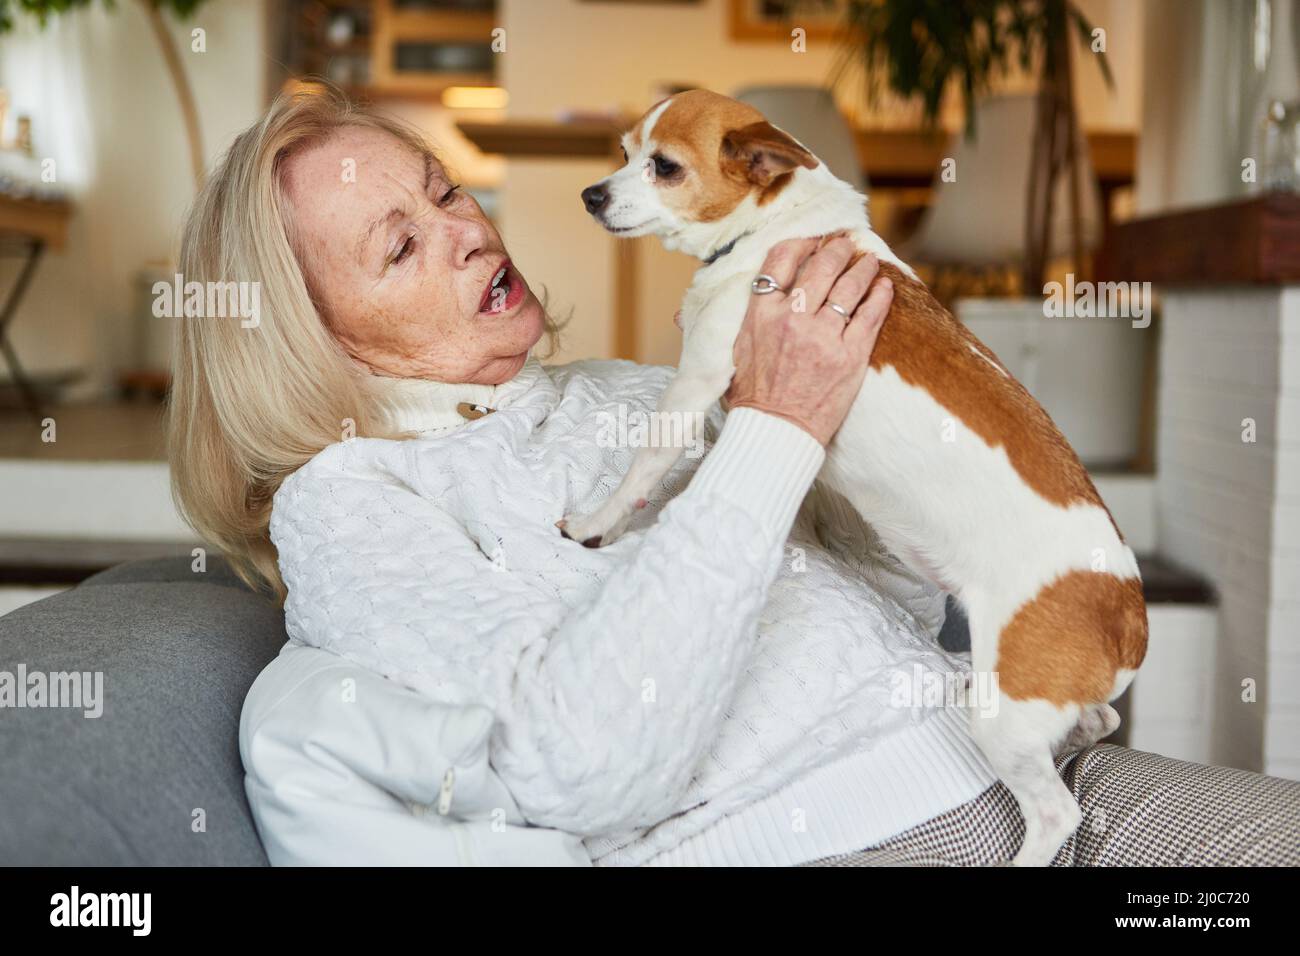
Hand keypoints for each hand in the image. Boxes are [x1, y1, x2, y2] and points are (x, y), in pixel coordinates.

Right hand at [725, 236, 892, 445]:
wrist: (775, 434)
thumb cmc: (750, 400)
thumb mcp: (730, 354)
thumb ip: (729, 326)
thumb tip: (679, 315)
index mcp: (760, 315)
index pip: (780, 260)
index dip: (800, 244)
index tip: (811, 242)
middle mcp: (792, 318)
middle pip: (821, 267)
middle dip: (837, 250)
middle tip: (845, 244)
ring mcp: (823, 335)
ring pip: (850, 286)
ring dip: (863, 268)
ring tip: (870, 262)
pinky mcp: (850, 354)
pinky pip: (870, 314)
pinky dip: (879, 296)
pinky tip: (884, 287)